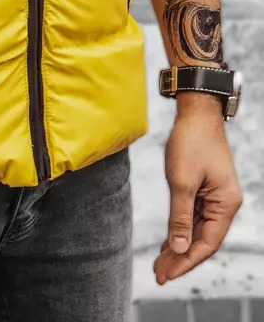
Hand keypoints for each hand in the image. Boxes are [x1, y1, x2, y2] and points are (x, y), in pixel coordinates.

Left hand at [155, 93, 242, 284]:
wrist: (195, 112)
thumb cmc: (191, 142)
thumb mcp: (182, 181)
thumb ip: (180, 217)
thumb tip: (180, 248)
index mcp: (226, 204)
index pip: (207, 243)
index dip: (187, 261)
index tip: (167, 274)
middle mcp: (224, 203)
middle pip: (202, 239)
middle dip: (181, 257)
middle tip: (159, 274)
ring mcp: (214, 196)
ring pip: (196, 229)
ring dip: (179, 245)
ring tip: (160, 264)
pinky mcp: (204, 188)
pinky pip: (193, 215)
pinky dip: (180, 229)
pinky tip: (169, 242)